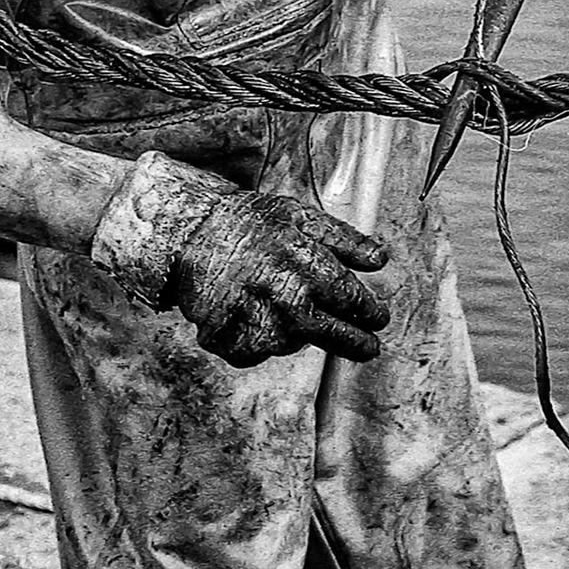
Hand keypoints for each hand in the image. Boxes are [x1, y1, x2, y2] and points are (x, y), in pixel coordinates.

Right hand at [91, 153, 391, 366]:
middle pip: (331, 334)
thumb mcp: (298, 216)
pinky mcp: (226, 340)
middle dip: (355, 343)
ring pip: (292, 343)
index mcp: (303, 263)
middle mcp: (281, 296)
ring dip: (297, 331)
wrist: (186, 232)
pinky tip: (251, 313)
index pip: (351, 299)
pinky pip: (256, 352)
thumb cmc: (249, 222)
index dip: (370, 312)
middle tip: (370, 348)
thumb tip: (381, 260)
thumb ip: (344, 240)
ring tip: (280, 302)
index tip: (380, 318)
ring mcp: (252, 321)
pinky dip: (259, 339)